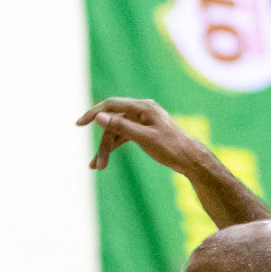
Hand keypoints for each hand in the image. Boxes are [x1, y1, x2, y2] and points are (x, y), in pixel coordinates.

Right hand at [76, 98, 199, 170]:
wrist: (191, 160)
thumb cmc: (171, 148)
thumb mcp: (145, 138)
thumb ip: (122, 126)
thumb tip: (100, 117)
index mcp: (143, 107)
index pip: (111, 105)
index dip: (94, 113)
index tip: (79, 123)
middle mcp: (141, 111)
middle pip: (113, 122)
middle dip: (103, 143)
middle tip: (95, 164)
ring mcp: (142, 121)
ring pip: (117, 131)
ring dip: (107, 148)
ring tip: (98, 166)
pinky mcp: (143, 131)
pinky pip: (124, 136)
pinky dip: (114, 147)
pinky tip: (105, 160)